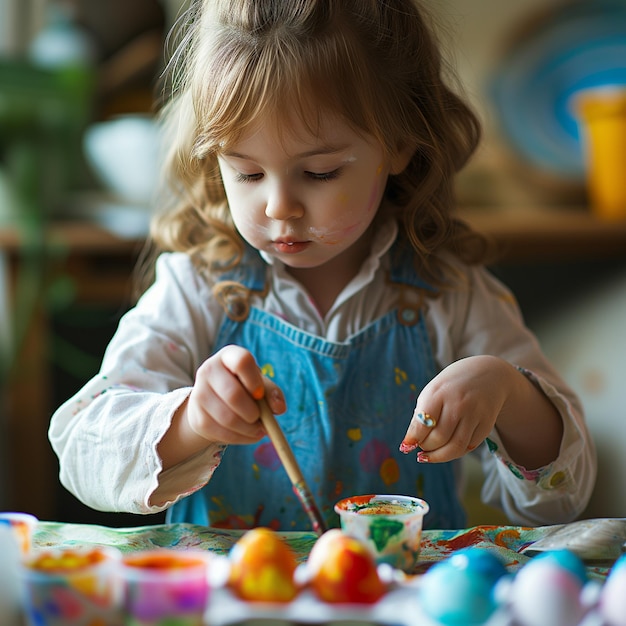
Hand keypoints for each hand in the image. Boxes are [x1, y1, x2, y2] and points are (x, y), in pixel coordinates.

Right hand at [185, 345, 285, 445]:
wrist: (214, 405)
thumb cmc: (243, 389)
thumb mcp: (259, 384)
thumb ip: (272, 393)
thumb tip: (279, 408)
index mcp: (228, 356)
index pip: (241, 361)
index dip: (254, 380)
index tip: (259, 395)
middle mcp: (209, 370)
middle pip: (233, 394)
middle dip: (253, 412)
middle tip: (260, 419)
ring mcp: (199, 394)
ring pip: (228, 418)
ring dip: (249, 429)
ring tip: (258, 429)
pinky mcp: (197, 418)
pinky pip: (222, 434)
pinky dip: (240, 438)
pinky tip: (247, 434)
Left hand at [400, 355, 514, 463]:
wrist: (487, 373)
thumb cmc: (451, 387)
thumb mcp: (432, 392)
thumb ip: (421, 416)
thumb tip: (409, 444)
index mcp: (438, 392)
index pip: (422, 424)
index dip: (413, 439)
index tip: (406, 447)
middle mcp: (458, 403)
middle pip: (439, 438)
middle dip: (426, 447)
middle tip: (421, 446)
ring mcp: (475, 414)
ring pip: (455, 448)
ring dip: (439, 456)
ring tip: (430, 454)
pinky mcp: (487, 424)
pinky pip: (469, 446)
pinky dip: (455, 451)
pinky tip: (449, 447)